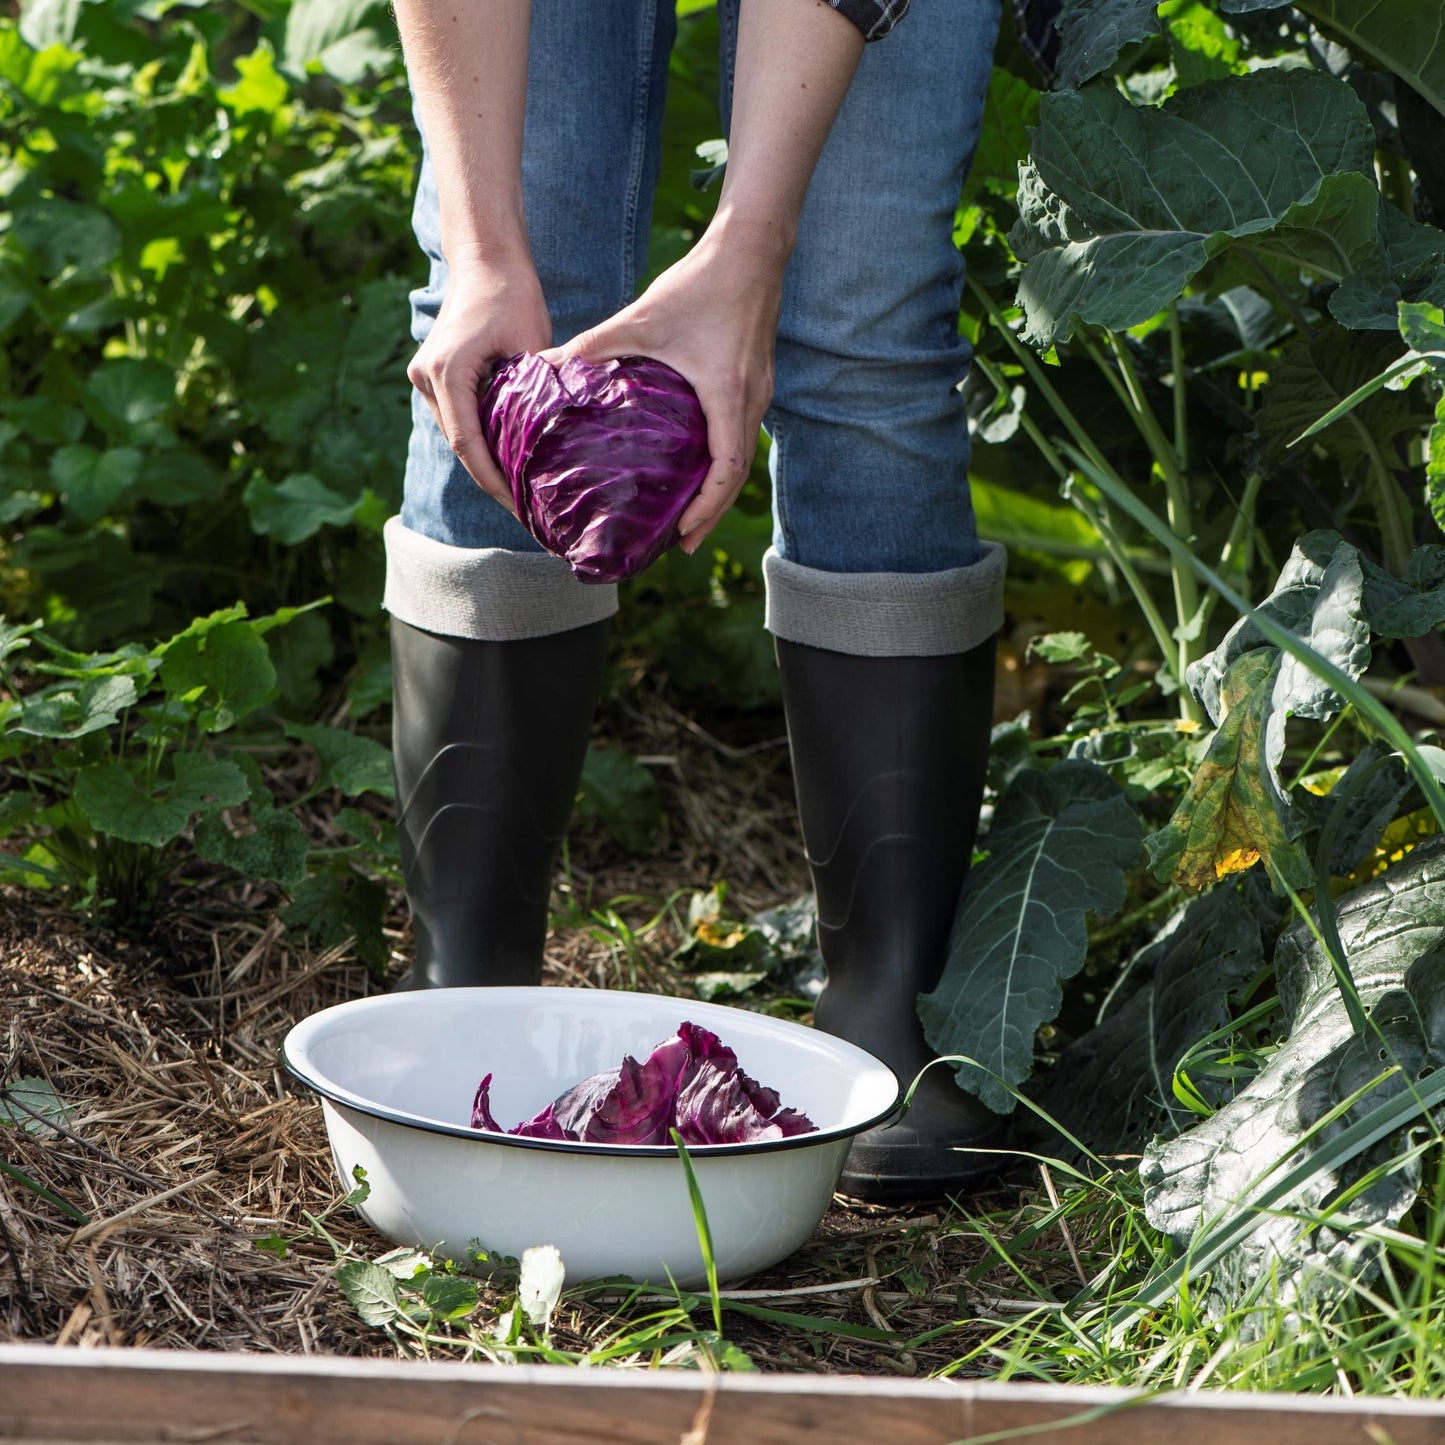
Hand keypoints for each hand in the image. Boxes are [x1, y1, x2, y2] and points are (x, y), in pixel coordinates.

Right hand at [407, 246, 551, 508]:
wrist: (484, 260)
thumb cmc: (512, 296)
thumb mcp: (531, 347)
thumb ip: (532, 395)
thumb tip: (551, 445)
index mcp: (447, 371)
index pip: (468, 442)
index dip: (492, 479)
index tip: (518, 505)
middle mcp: (427, 377)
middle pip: (461, 443)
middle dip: (492, 478)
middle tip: (526, 510)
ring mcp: (425, 376)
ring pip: (458, 433)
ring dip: (486, 462)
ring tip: (520, 492)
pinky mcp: (433, 375)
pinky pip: (457, 418)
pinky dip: (480, 440)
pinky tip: (507, 460)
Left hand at [541, 220, 786, 552]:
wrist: (752, 250)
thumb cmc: (700, 284)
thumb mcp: (642, 317)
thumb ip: (596, 344)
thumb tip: (548, 366)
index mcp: (727, 395)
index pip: (726, 470)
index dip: (707, 508)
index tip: (683, 533)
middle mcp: (751, 402)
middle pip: (738, 476)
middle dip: (710, 512)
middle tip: (681, 541)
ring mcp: (760, 394)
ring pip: (743, 457)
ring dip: (718, 489)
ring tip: (689, 515)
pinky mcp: (757, 382)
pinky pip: (743, 435)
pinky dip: (724, 461)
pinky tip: (700, 466)